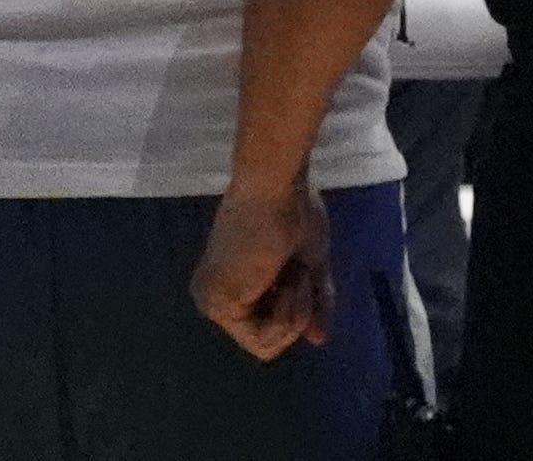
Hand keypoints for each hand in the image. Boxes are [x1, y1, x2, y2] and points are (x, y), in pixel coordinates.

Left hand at [190, 176, 331, 359]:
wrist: (276, 187)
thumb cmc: (294, 212)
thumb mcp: (310, 265)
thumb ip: (313, 303)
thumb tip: (319, 340)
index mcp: (231, 286)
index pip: (266, 327)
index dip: (298, 311)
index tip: (306, 279)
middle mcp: (215, 299)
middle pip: (266, 340)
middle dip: (298, 312)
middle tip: (299, 274)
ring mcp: (213, 304)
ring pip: (266, 345)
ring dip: (296, 313)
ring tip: (294, 274)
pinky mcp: (219, 306)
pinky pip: (263, 339)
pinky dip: (288, 317)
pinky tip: (288, 284)